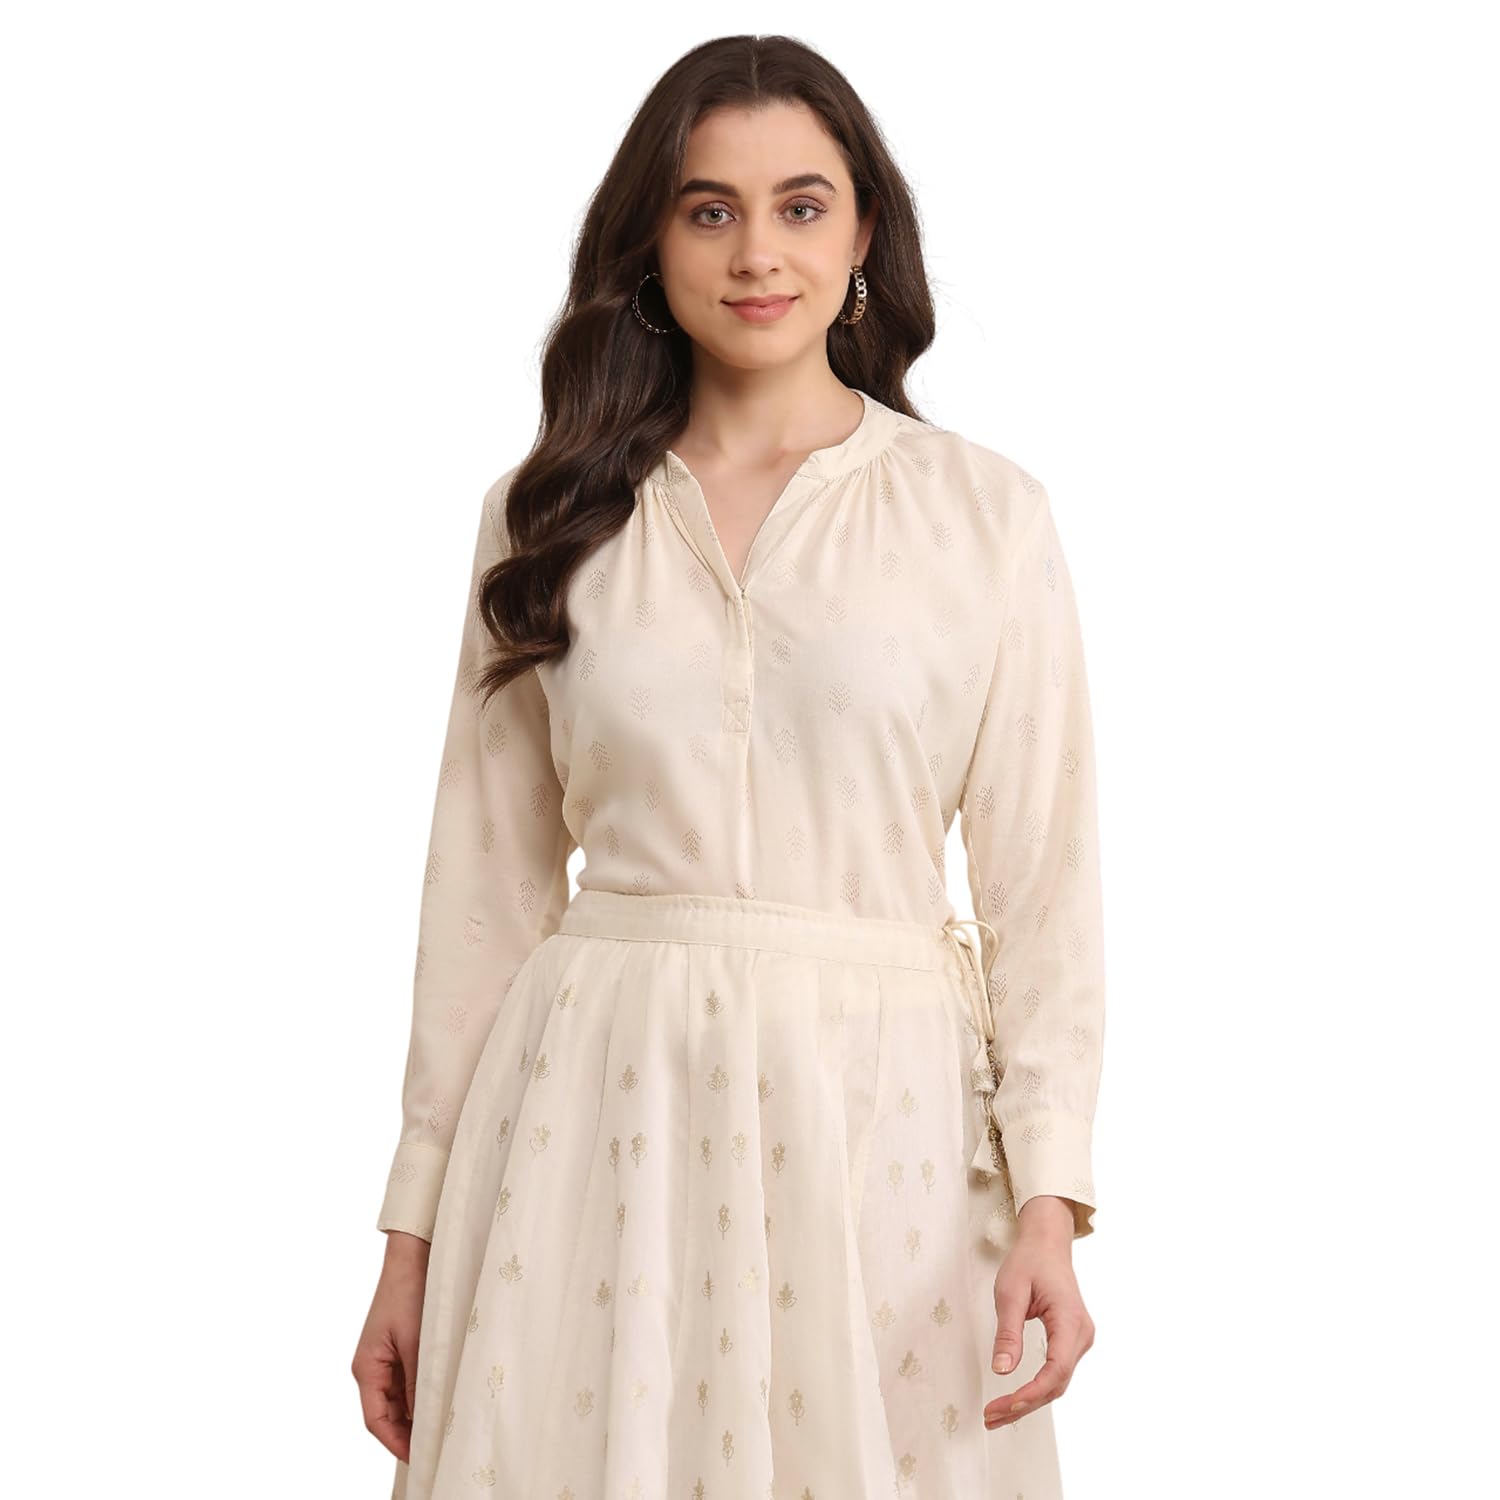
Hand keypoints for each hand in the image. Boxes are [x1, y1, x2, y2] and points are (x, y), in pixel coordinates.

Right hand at [352, 1231, 430, 1461]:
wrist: (413, 1257)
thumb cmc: (410, 1294)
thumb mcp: (417, 1342)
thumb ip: (418, 1382)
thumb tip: (424, 1419)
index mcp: (367, 1368)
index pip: (376, 1420)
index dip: (396, 1442)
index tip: (418, 1457)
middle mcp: (371, 1367)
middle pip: (386, 1413)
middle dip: (407, 1432)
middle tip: (435, 1447)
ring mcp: (384, 1358)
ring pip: (398, 1400)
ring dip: (415, 1414)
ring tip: (441, 1428)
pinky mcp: (398, 1348)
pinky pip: (406, 1382)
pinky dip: (420, 1394)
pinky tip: (440, 1400)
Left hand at [984, 1197, 1094, 1430]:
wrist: (1047, 1243)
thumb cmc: (1028, 1261)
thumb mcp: (1010, 1291)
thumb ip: (1007, 1332)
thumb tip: (1001, 1371)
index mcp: (1069, 1320)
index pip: (1056, 1370)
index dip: (1031, 1394)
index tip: (1004, 1405)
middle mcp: (1081, 1334)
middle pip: (1057, 1383)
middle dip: (1024, 1405)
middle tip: (990, 1417)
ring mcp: (1080, 1339)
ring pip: (1057, 1382)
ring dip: (1029, 1401)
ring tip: (996, 1414)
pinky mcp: (1071, 1341)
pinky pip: (1056, 1372)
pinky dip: (1036, 1388)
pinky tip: (1015, 1399)